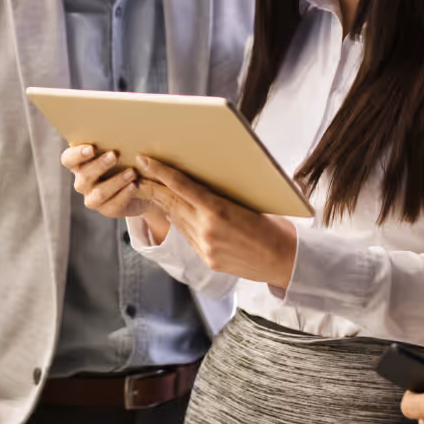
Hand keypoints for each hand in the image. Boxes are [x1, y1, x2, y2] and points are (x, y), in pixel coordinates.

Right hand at [60, 144, 164, 224]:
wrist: (145, 183)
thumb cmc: (128, 156)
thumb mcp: (121, 145)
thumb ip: (113, 137)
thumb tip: (121, 121)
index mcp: (80, 162)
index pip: (68, 159)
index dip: (77, 155)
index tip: (91, 148)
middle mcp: (82, 180)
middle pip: (83, 175)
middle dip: (99, 165)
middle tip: (114, 155)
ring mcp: (92, 197)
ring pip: (98, 193)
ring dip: (115, 182)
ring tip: (132, 173)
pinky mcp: (106, 209)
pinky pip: (112, 206)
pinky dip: (124, 195)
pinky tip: (135, 186)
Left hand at [130, 154, 298, 288]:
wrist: (285, 262)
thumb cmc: (273, 227)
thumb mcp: (250, 204)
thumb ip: (221, 197)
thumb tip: (203, 182)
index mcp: (219, 210)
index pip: (181, 185)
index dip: (160, 172)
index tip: (144, 160)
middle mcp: (207, 229)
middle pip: (171, 202)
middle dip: (152, 186)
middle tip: (137, 172)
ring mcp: (205, 247)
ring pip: (176, 220)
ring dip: (164, 204)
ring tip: (151, 189)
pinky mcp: (207, 260)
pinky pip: (187, 236)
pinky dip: (180, 222)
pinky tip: (176, 213)